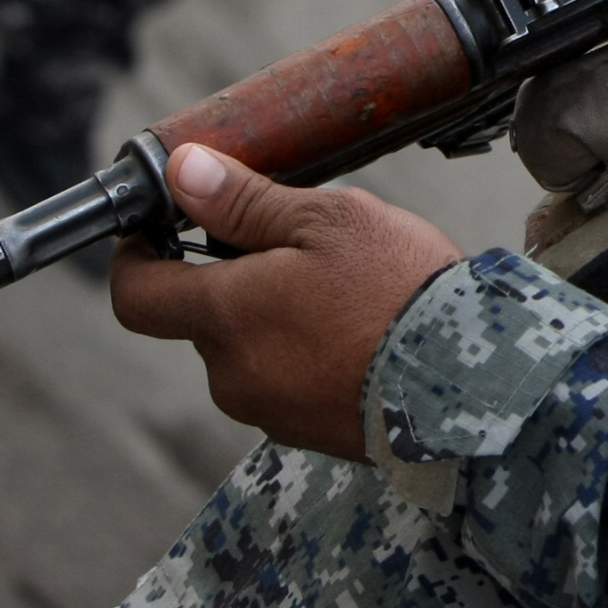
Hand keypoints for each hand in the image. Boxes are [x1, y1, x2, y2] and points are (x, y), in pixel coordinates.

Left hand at [108, 144, 462, 460]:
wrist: (471, 381)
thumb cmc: (399, 290)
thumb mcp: (327, 220)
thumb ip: (245, 200)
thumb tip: (183, 172)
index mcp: (225, 316)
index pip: (136, 295)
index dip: (136, 257)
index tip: (160, 230)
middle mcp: (231, 373)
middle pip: (204, 317)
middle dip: (237, 279)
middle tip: (303, 247)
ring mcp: (268, 411)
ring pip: (247, 348)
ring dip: (275, 316)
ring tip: (348, 291)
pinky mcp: (306, 434)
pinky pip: (285, 381)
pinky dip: (307, 353)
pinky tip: (362, 331)